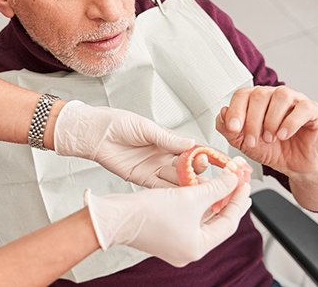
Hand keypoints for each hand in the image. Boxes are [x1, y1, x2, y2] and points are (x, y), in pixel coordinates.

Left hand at [53, 101, 196, 187]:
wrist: (94, 133)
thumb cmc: (116, 123)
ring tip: (198, 186)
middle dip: (198, 169)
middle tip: (203, 168)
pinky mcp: (143, 179)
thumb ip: (167, 139)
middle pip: (188, 166)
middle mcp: (164, 155)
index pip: (193, 148)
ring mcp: (154, 168)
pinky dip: (172, 192)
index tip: (223, 160)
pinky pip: (161, 187)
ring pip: (177, 178)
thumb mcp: (145, 127)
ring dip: (188, 183)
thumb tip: (191, 144)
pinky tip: (182, 195)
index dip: (208, 154)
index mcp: (167, 139)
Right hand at [85, 172, 250, 266]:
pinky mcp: (165, 234)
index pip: (229, 222)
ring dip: (212, 200)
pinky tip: (201, 189)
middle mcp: (188, 249)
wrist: (115, 217)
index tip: (245, 183)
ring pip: (203, 219)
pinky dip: (197, 204)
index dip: (238, 200)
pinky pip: (189, 218)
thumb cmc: (148, 213)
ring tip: (223, 183)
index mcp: (198, 247)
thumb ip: (217, 187)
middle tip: (239, 183)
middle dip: (228, 200)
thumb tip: (235, 179)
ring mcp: (176, 243)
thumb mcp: (190, 196)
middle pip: (217, 222)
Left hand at [216, 86, 317, 178]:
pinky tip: (283, 135)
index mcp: (256, 100)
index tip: (233, 128)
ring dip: (271, 120)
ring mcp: (295, 100)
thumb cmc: (271, 149)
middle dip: (253, 121)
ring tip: (270, 138)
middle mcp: (274, 95)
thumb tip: (222, 113)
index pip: (242, 94)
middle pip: (260, 94)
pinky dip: (291, 122)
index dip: (236, 110)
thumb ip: (229, 130)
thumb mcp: (243, 143)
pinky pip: (303, 108)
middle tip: (253, 141)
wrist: (295, 165)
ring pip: (281, 96)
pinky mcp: (312, 110)